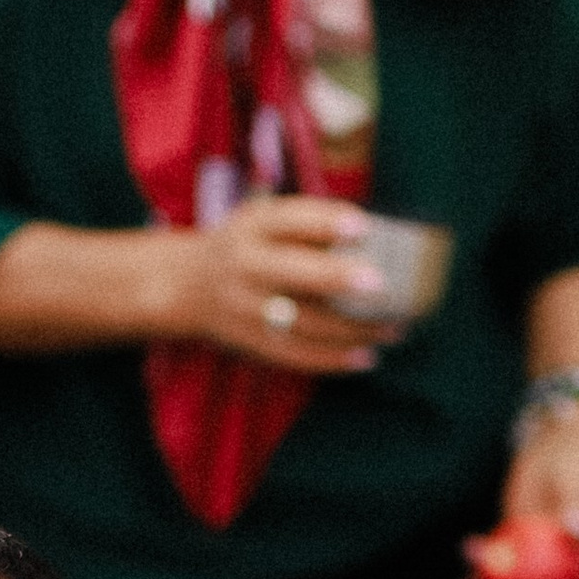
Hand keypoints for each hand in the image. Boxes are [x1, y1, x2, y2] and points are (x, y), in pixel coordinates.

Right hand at [160, 198, 389, 375]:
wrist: (186, 285)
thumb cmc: (248, 245)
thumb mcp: (264, 219)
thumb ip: (308, 223)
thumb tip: (376, 237)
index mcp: (252, 227)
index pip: (289, 220)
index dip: (326, 223)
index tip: (363, 227)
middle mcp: (245, 266)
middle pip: (291, 273)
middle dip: (336, 278)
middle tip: (380, 284)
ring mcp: (244, 308)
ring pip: (301, 322)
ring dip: (350, 329)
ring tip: (392, 328)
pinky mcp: (250, 341)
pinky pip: (294, 354)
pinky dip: (332, 359)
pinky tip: (366, 357)